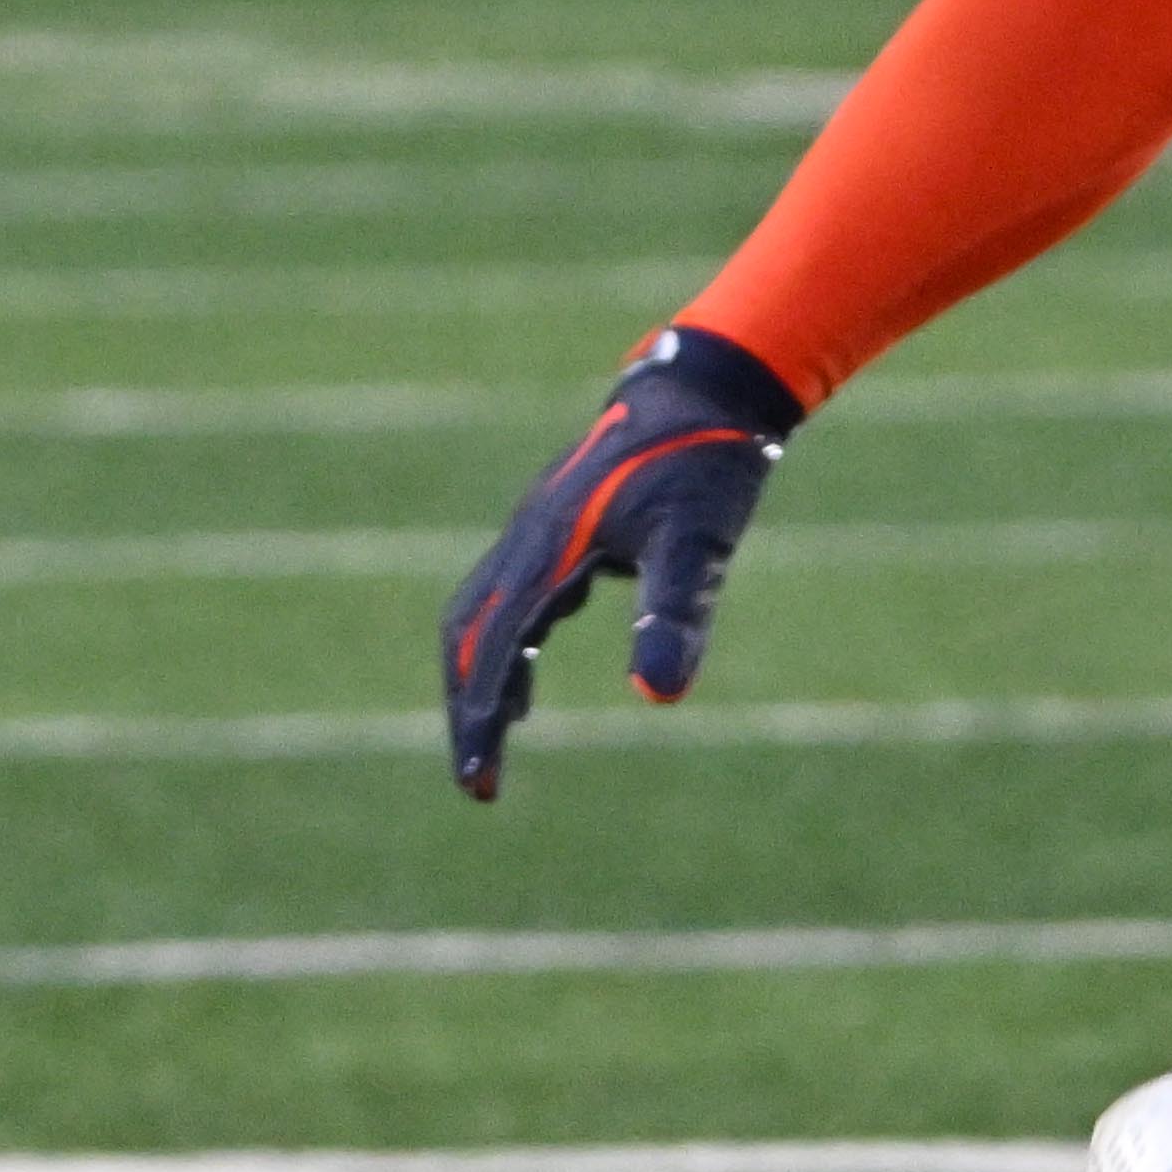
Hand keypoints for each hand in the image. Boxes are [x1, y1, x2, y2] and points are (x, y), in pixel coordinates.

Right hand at [438, 328, 801, 797]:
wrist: (704, 389)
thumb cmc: (705, 465)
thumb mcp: (700, 545)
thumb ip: (676, 613)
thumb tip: (659, 695)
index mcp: (549, 549)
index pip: (495, 649)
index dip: (482, 719)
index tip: (481, 782)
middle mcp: (528, 539)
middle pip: (467, 635)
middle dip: (466, 708)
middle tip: (478, 780)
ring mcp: (535, 531)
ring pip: (481, 616)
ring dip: (480, 680)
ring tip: (495, 742)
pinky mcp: (555, 528)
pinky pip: (508, 598)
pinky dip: (504, 647)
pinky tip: (525, 680)